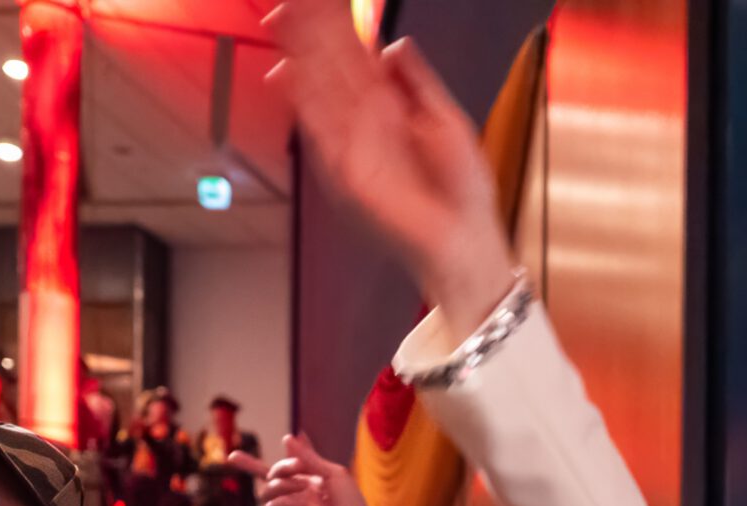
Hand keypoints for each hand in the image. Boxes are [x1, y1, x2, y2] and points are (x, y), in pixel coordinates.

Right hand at [235, 432, 406, 505]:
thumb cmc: (350, 502)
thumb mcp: (331, 472)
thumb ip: (308, 457)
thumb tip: (287, 437)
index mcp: (305, 479)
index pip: (276, 469)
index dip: (250, 464)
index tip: (232, 457)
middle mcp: (295, 493)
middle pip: (267, 477)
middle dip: (280, 467)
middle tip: (296, 467)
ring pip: (268, 490)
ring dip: (282, 483)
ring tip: (301, 487)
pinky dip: (286, 500)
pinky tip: (302, 503)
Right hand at [264, 0, 514, 332]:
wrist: (465, 240)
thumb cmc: (463, 192)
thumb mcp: (447, 121)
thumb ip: (420, 83)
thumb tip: (395, 43)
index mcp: (390, 108)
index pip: (354, 59)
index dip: (337, 28)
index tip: (321, 0)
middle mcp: (365, 123)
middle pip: (330, 69)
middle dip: (309, 35)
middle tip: (288, 2)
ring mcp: (352, 145)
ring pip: (319, 93)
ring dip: (299, 58)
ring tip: (281, 21)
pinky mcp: (345, 172)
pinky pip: (320, 132)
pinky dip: (303, 102)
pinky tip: (287, 72)